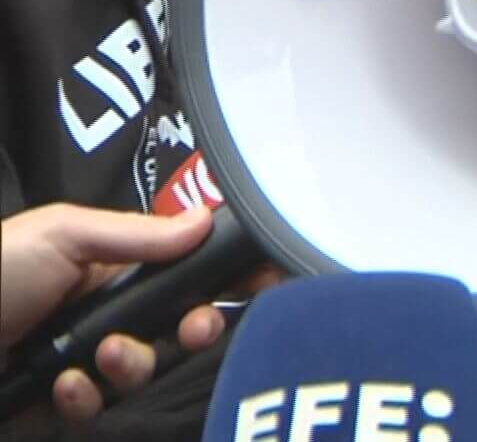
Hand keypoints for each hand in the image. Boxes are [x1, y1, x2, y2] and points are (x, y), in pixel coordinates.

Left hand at [0, 205, 227, 423]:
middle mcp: (104, 315)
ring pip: (146, 372)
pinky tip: (63, 385)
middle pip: (178, 328)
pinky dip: (87, 397)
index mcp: (109, 269)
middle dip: (195, 328)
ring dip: (133, 364)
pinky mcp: (62, 406)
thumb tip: (206, 219)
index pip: (183, 272)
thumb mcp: (63, 234)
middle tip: (196, 328)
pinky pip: (101, 408)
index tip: (264, 283)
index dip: (224, 279)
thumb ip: (139, 235)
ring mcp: (85, 363)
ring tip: (102, 357)